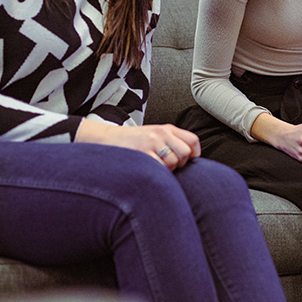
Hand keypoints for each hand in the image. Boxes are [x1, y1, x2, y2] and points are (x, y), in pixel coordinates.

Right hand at [76, 120, 200, 170]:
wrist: (107, 139)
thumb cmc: (133, 141)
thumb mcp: (154, 135)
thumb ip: (171, 141)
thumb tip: (190, 158)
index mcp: (167, 128)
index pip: (192, 140)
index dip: (194, 154)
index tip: (189, 161)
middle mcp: (161, 133)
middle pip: (185, 153)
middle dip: (180, 163)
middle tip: (168, 166)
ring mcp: (151, 143)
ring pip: (173, 162)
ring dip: (168, 170)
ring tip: (156, 167)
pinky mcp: (142, 154)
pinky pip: (159, 168)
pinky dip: (158, 173)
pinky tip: (150, 171)